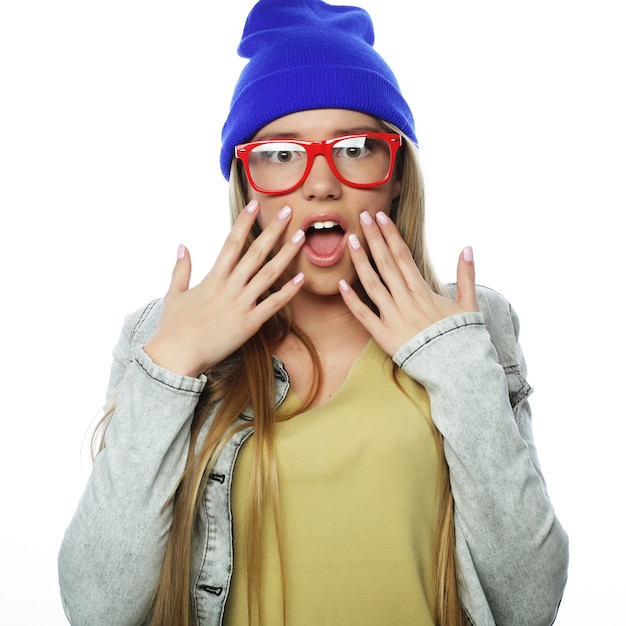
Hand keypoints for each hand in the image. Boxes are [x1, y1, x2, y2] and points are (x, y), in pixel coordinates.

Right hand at [144, 200, 305, 376]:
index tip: (255, 204)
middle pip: (255, 252)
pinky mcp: (249, 324)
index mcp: (212, 278)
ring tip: (301, 237)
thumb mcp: (174, 294)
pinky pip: (273, 305)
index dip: (244, 222)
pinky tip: (302, 278)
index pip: (231, 243)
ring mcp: (240, 304)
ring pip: (268, 274)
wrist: (175, 356)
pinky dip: (288, 292)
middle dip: (273, 230)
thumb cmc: (173, 327)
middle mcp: (229, 287)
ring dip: (286, 254)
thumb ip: (181, 269)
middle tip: (289, 211)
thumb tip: (182, 246)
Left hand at [338, 210, 478, 356]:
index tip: (380, 216)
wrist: (457, 368)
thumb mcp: (470, 304)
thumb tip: (467, 248)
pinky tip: (340, 284)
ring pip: (372, 284)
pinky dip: (352, 300)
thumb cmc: (462, 336)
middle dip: (373, 238)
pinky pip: (364, 315)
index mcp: (423, 290)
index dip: (390, 234)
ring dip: (360, 261)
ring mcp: (394, 317)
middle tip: (361, 217)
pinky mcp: (384, 335)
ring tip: (349, 241)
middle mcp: (406, 299)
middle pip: (385, 263)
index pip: (403, 255)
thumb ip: (467, 275)